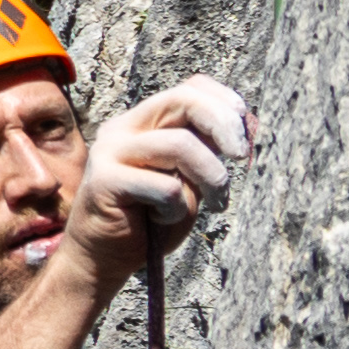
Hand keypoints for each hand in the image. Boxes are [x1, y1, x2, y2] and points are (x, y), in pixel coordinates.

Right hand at [59, 75, 253, 288]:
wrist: (102, 261)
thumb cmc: (149, 223)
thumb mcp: (188, 181)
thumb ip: (205, 152)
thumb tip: (246, 127)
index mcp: (142, 122)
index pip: (189, 88)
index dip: (224, 101)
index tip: (246, 129)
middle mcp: (122, 129)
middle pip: (182, 100)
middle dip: (223, 125)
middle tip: (241, 157)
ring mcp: (108, 152)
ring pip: (180, 145)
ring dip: (211, 176)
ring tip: (216, 203)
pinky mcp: (103, 182)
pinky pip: (164, 187)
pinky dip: (177, 208)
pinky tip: (162, 220)